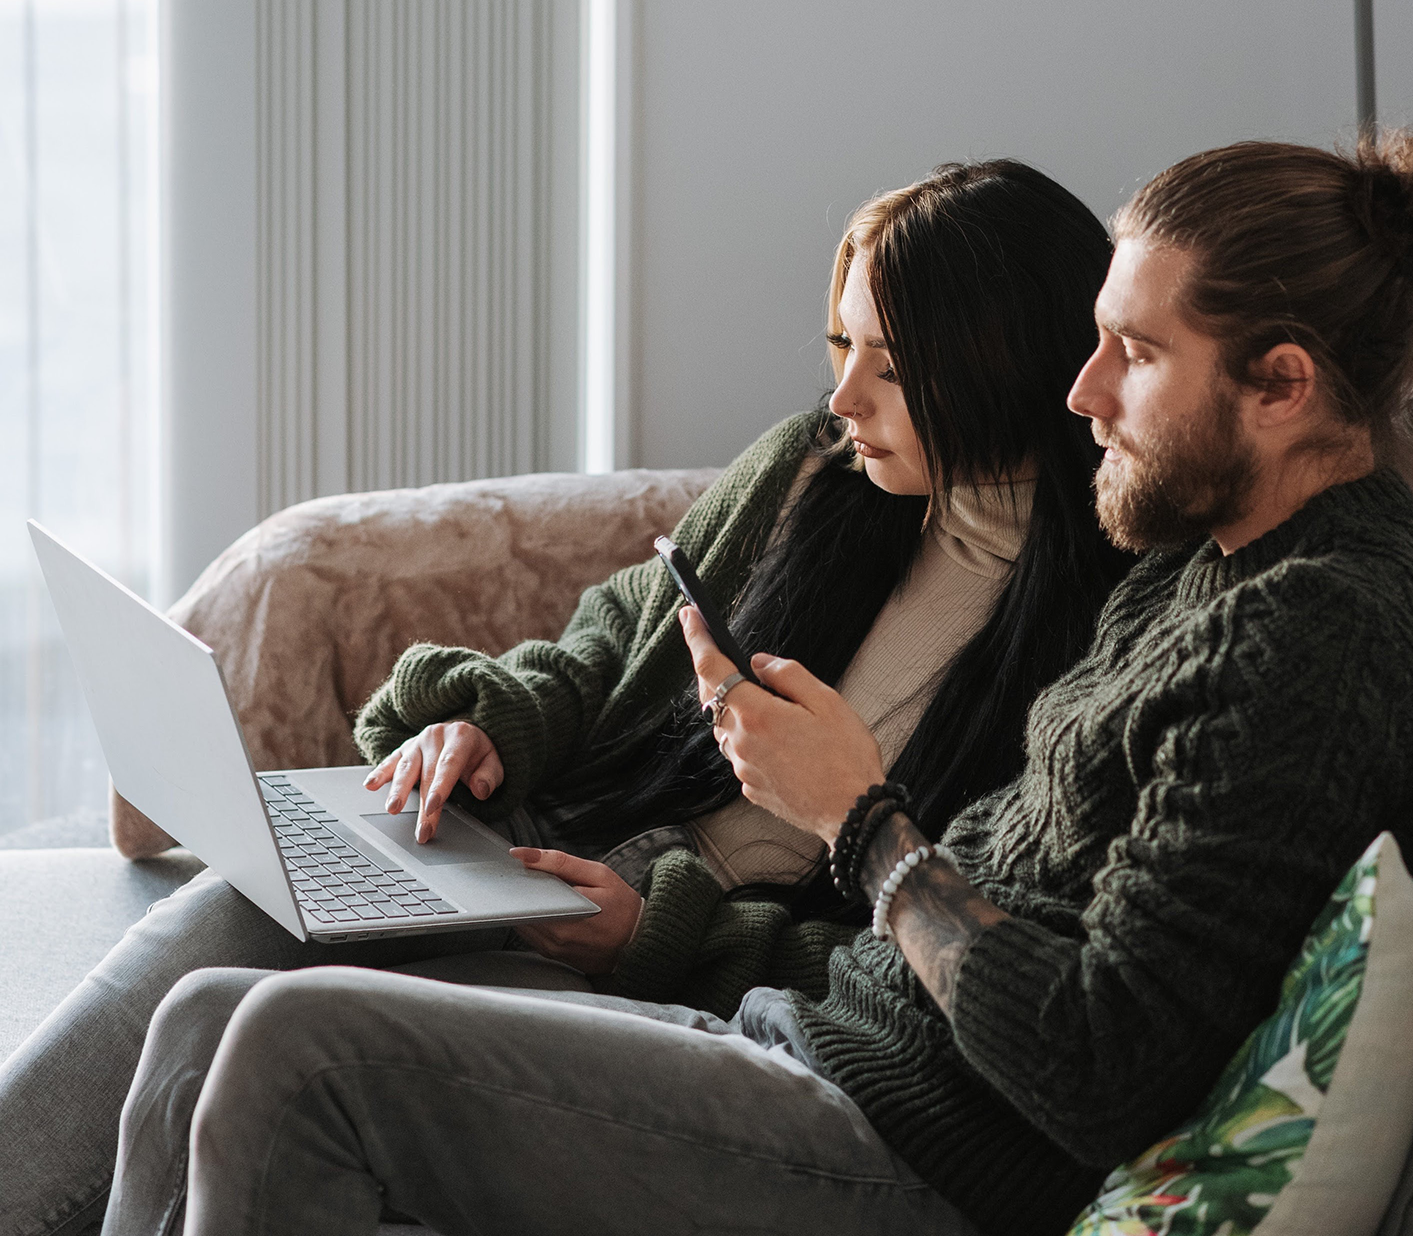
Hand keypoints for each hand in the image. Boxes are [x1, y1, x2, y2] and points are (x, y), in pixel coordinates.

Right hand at [363, 721, 503, 842]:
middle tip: (422, 830)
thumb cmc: (479, 753)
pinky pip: (390, 761)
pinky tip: (370, 785)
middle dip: (424, 805)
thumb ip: (489, 775)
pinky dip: (380, 773)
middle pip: (427, 774)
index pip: (448, 764)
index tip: (434, 806)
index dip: (440, 786)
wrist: (465, 732)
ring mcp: (417, 742)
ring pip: (405, 768)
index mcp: (460, 737)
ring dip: (398, 790)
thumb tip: (480, 789)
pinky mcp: (404, 749)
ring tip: (392, 809)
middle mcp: (435, 736)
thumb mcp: (494, 761)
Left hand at [510, 849, 643, 974]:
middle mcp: (557, 936)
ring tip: (548, 896)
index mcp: (568, 912)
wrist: (639, 941)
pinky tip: (552, 912)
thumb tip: (523, 855)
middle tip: (539, 880)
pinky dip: (535, 922)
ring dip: (528, 908)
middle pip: (520, 910)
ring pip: (522, 924)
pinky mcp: (554, 957)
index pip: (525, 895)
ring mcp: (554, 949)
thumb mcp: (598, 874)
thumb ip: (559, 861)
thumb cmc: (622, 905)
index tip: (523, 869)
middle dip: (524, 894)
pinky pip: (532, 936)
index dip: (519, 880)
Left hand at [678, 606, 884, 842]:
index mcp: (757, 714)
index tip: (690, 617)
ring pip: (725, 727)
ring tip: (761, 699)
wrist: (853, 814)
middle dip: (712, 671)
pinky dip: (749, 737)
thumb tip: (759, 663)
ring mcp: (743, 768)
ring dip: (733, 707)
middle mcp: (741, 742)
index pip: (712, 668)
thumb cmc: (846, 758)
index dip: (697, 638)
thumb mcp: (827, 701)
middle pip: (712, 698)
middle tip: (719, 650)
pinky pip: (741, 753)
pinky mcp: (751, 787)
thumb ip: (788, 674)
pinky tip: (777, 738)